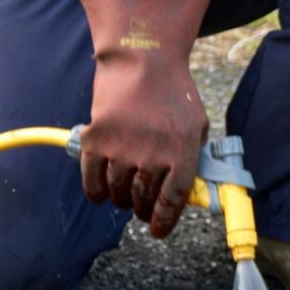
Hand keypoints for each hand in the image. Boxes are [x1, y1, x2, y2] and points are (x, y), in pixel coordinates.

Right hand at [78, 0, 209, 237]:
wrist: (141, 58)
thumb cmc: (173, 93)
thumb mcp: (197, 126)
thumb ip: (193, 159)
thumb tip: (189, 193)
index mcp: (182, 153)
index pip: (172, 201)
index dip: (164, 221)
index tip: (157, 231)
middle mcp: (153, 155)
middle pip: (143, 199)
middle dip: (142, 210)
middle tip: (141, 209)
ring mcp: (122, 149)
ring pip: (118, 192)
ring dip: (121, 199)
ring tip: (125, 194)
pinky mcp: (96, 140)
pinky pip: (92, 180)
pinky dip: (96, 192)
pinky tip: (101, 193)